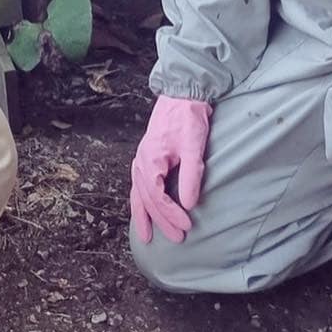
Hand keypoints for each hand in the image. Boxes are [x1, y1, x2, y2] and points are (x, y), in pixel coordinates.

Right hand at [130, 96, 212, 243]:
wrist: (181, 93)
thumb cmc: (187, 117)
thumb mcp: (193, 146)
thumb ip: (190, 175)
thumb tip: (188, 204)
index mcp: (150, 159)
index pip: (157, 196)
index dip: (170, 214)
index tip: (186, 226)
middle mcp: (141, 161)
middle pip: (147, 198)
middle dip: (160, 221)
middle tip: (176, 238)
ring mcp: (141, 158)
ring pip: (137, 193)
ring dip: (142, 215)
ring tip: (146, 236)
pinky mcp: (147, 156)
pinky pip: (139, 184)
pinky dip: (141, 201)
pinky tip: (144, 210)